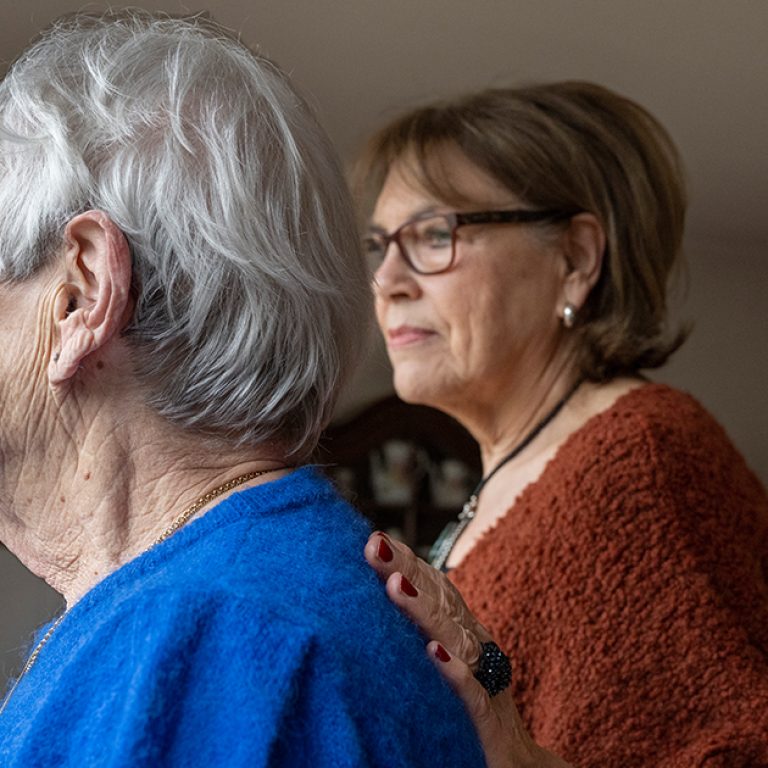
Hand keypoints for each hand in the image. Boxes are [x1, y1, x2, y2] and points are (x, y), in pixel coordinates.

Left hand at [364, 532, 571, 767]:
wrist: (519, 767)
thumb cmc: (472, 709)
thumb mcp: (447, 662)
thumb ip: (424, 631)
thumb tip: (384, 596)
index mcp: (464, 633)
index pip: (436, 590)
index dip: (410, 562)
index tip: (376, 538)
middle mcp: (477, 649)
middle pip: (442, 603)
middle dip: (408, 571)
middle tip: (374, 546)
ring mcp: (485, 681)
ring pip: (456, 640)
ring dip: (426, 612)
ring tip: (396, 586)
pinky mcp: (488, 721)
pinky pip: (472, 693)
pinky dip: (455, 672)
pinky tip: (433, 653)